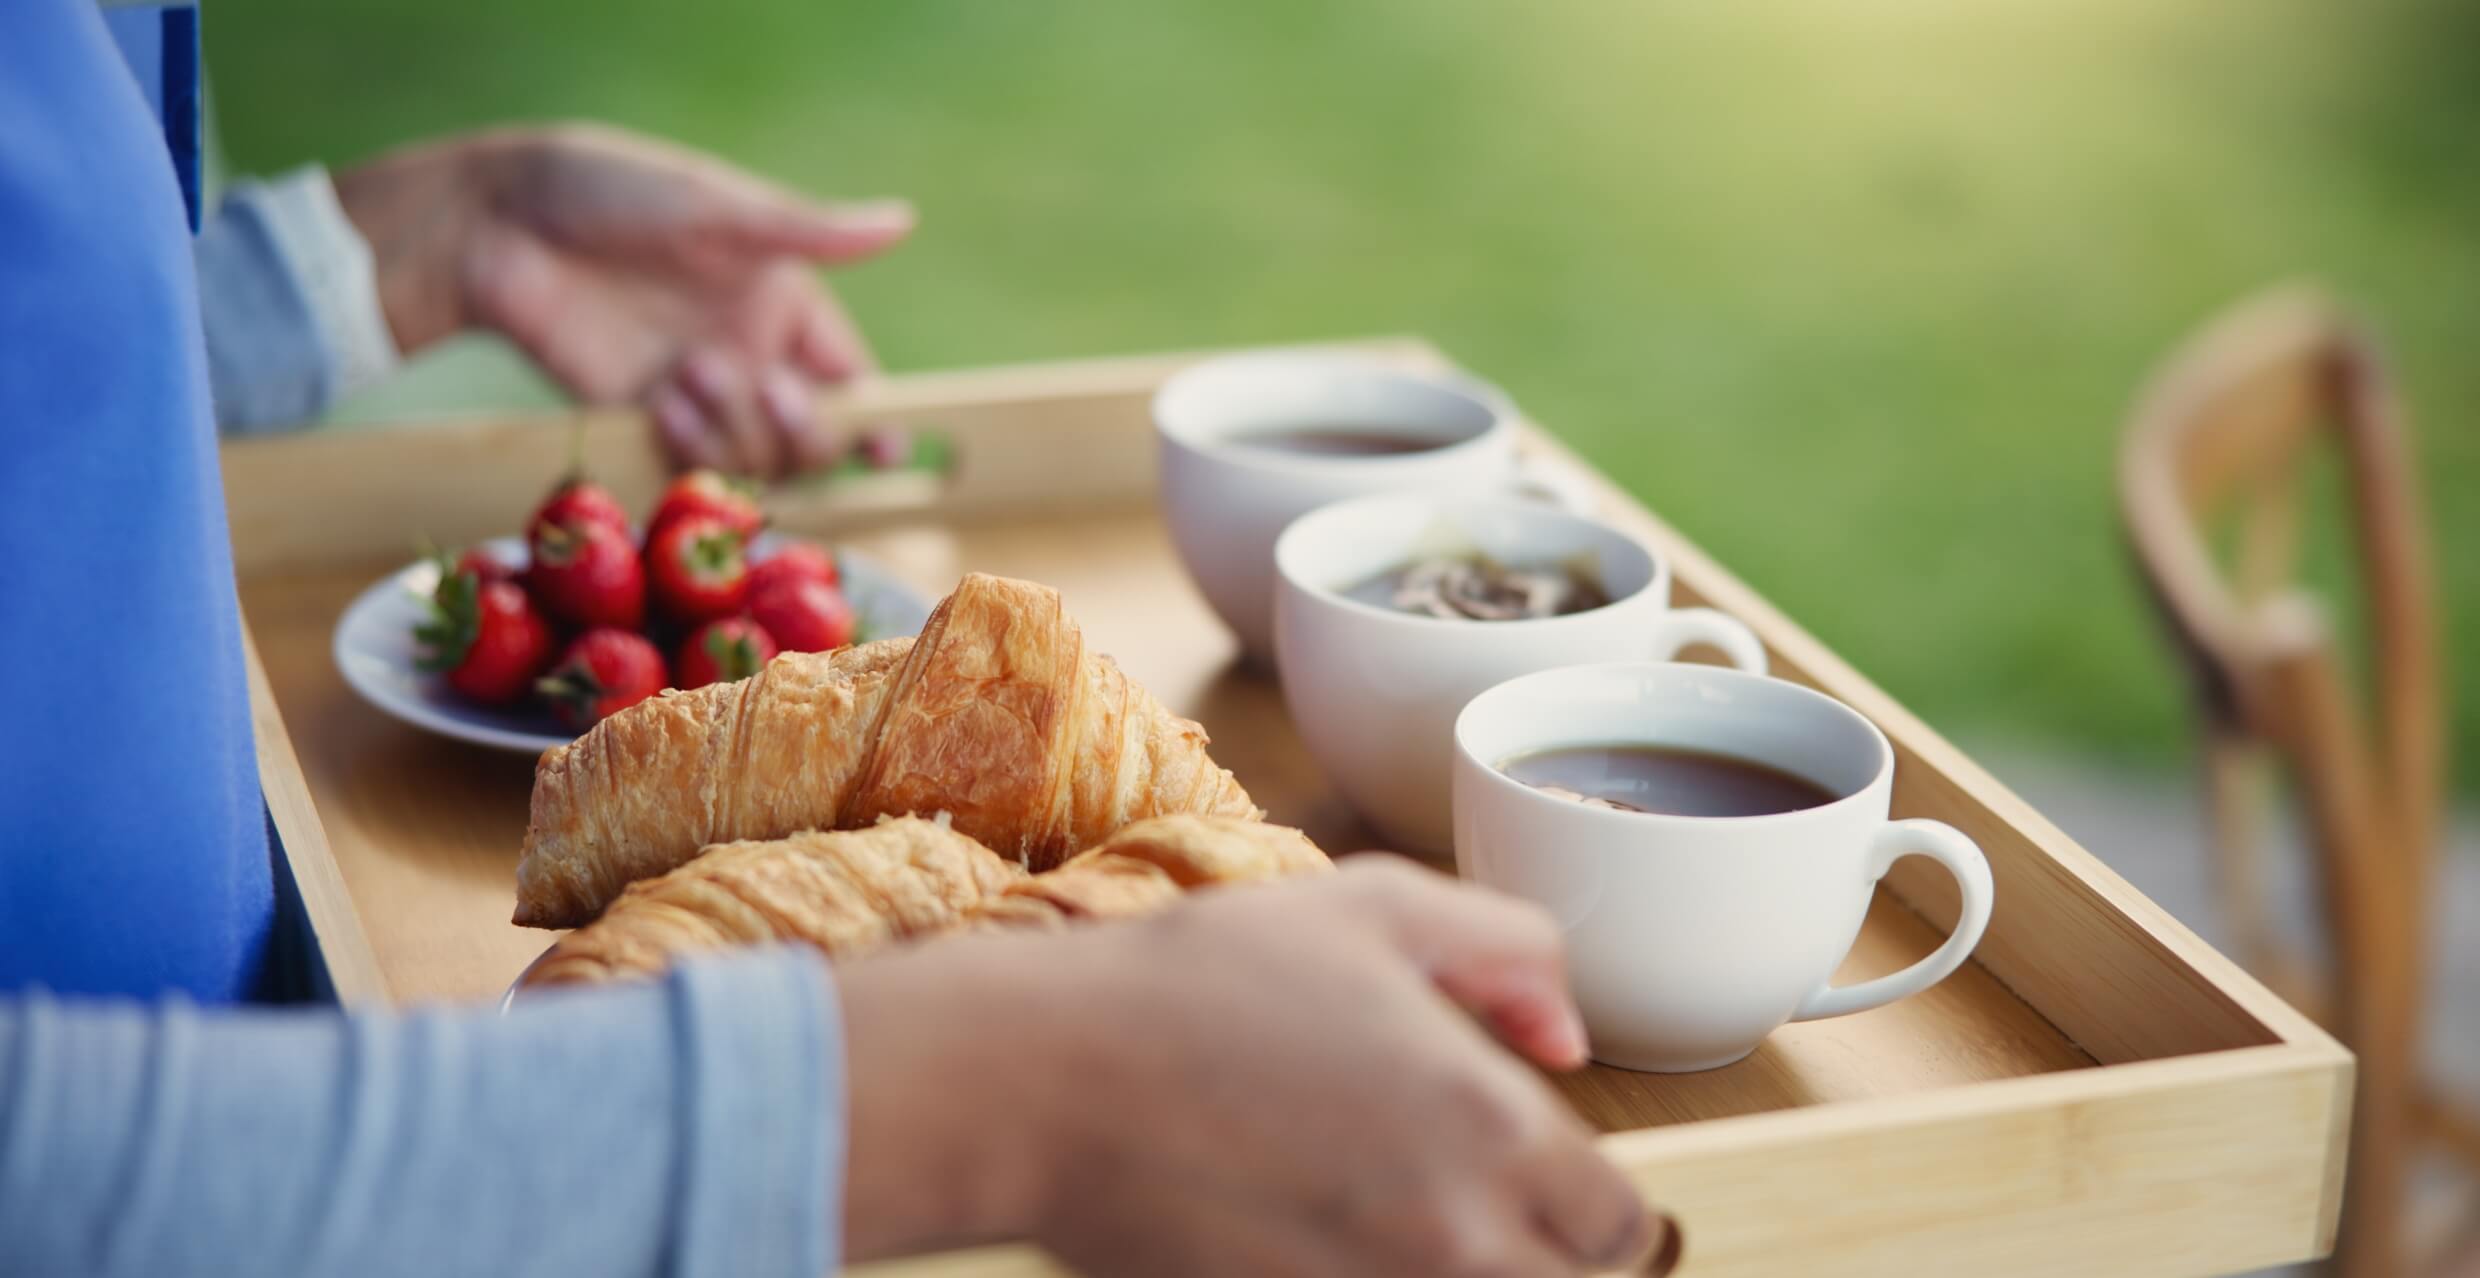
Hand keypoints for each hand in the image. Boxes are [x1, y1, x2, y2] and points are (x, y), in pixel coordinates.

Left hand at [335, 123, 911, 475]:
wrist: (497, 225)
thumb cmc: (611, 192)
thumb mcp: (717, 209)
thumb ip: (809, 233)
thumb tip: (903, 222)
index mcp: (782, 302)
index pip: (852, 381)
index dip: (875, 423)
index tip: (886, 448)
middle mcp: (749, 355)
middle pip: (814, 439)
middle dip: (803, 429)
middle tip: (766, 385)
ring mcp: (697, 393)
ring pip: (756, 462)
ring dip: (735, 430)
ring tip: (686, 373)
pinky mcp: (642, 420)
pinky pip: (692, 465)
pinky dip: (689, 447)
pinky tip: (660, 399)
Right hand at [837, 857, 1660, 1275]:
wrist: (1041, 1080)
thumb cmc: (1196, 984)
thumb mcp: (1371, 908)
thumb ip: (1505, 950)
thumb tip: (1566, 1035)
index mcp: (1494, 1127)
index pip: (1621, 1226)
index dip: (1590, 1206)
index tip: (1542, 1185)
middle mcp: (1453, 1236)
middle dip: (1534, 1258)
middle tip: (1465, 1208)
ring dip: (1459, 1275)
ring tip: (1393, 1227)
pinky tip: (1326, 1246)